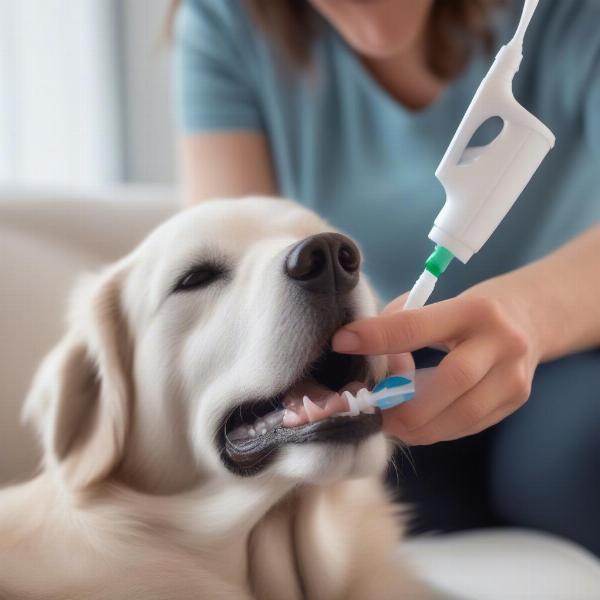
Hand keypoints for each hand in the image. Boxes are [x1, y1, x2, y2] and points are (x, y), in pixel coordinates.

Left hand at [332, 279, 541, 444]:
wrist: (527, 320)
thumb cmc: (465, 312)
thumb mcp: (437, 305)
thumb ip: (400, 326)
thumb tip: (366, 362)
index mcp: (473, 309)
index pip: (417, 326)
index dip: (376, 337)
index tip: (342, 343)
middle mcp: (502, 342)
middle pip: (449, 381)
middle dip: (404, 402)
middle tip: (373, 409)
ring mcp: (514, 376)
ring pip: (461, 414)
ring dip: (418, 425)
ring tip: (391, 422)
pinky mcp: (516, 401)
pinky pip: (467, 425)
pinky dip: (435, 429)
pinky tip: (417, 423)